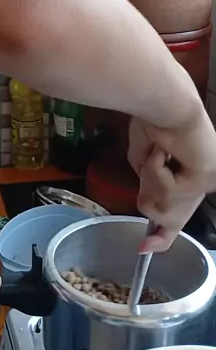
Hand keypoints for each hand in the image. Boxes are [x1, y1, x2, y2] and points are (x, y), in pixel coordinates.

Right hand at [128, 108, 215, 252]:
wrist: (163, 101)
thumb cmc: (152, 119)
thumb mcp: (144, 160)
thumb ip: (147, 183)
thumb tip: (142, 203)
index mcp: (195, 174)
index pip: (182, 214)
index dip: (162, 235)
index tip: (145, 248)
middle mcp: (206, 182)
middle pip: (169, 219)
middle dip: (150, 195)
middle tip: (154, 162)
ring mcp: (207, 182)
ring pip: (166, 208)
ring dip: (151, 179)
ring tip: (158, 152)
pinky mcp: (202, 180)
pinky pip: (168, 192)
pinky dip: (155, 170)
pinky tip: (163, 151)